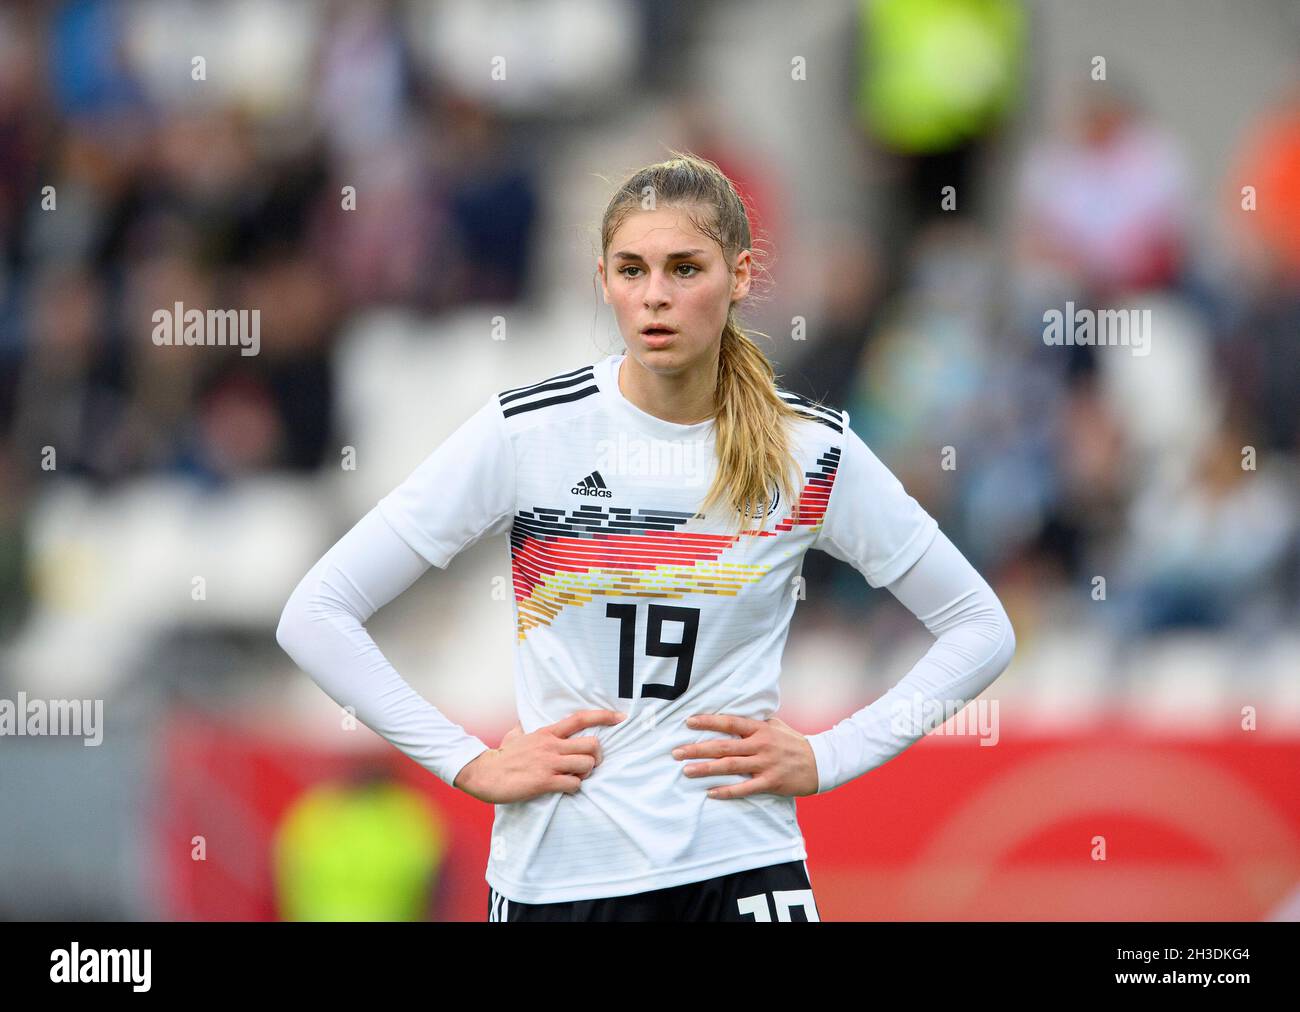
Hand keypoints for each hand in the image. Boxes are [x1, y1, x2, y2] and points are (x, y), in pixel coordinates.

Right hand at [453, 709, 626, 803]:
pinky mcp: (545, 781)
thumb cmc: (501, 757)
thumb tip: (522, 725)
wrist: (485, 773)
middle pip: (592, 744)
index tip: (620, 717)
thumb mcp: (514, 735)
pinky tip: (565, 788)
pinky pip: (574, 784)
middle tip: (590, 764)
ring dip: (586, 773)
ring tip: (575, 777)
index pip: (580, 719)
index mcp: (547, 733)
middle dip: (597, 756)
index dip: (603, 716)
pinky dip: (574, 787)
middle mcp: (551, 745)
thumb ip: (523, 729)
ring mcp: (549, 763)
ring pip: (586, 764)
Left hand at [672, 713, 817, 798]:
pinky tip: (710, 793)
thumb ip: (755, 722)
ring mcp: (765, 764)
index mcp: (760, 729)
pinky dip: (726, 791)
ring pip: (730, 766)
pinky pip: (744, 788)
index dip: (708, 722)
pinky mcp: (770, 782)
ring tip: (686, 770)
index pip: (729, 722)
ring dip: (706, 769)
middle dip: (697, 749)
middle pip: (723, 746)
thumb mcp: (776, 726)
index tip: (688, 722)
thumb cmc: (794, 743)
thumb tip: (733, 716)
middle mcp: (761, 745)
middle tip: (676, 752)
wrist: (821, 762)